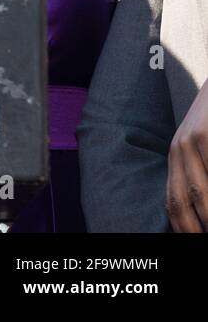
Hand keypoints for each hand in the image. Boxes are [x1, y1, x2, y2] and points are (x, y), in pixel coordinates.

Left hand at [167, 78, 207, 231]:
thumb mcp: (203, 148)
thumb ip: (200, 173)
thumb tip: (199, 210)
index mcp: (176, 157)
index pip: (172, 200)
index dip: (181, 226)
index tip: (189, 242)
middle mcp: (178, 150)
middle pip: (182, 199)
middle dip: (194, 228)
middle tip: (202, 243)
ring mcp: (191, 141)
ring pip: (199, 190)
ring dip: (207, 214)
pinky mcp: (205, 133)